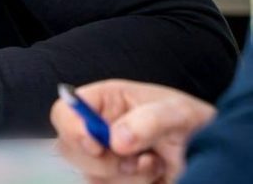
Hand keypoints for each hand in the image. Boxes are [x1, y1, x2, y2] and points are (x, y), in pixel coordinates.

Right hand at [50, 79, 214, 183]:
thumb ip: (148, 119)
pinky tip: (153, 176)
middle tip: (134, 159)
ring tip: (153, 164)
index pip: (64, 111)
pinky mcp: (114, 180)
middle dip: (102, 161)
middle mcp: (98, 129)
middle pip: (69, 149)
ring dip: (126, 176)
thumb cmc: (194, 125)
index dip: (72, 128)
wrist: (213, 156)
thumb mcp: (178, 113)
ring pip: (91, 175)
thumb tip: (116, 140)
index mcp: (105, 102)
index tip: (95, 145)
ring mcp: (104, 157)